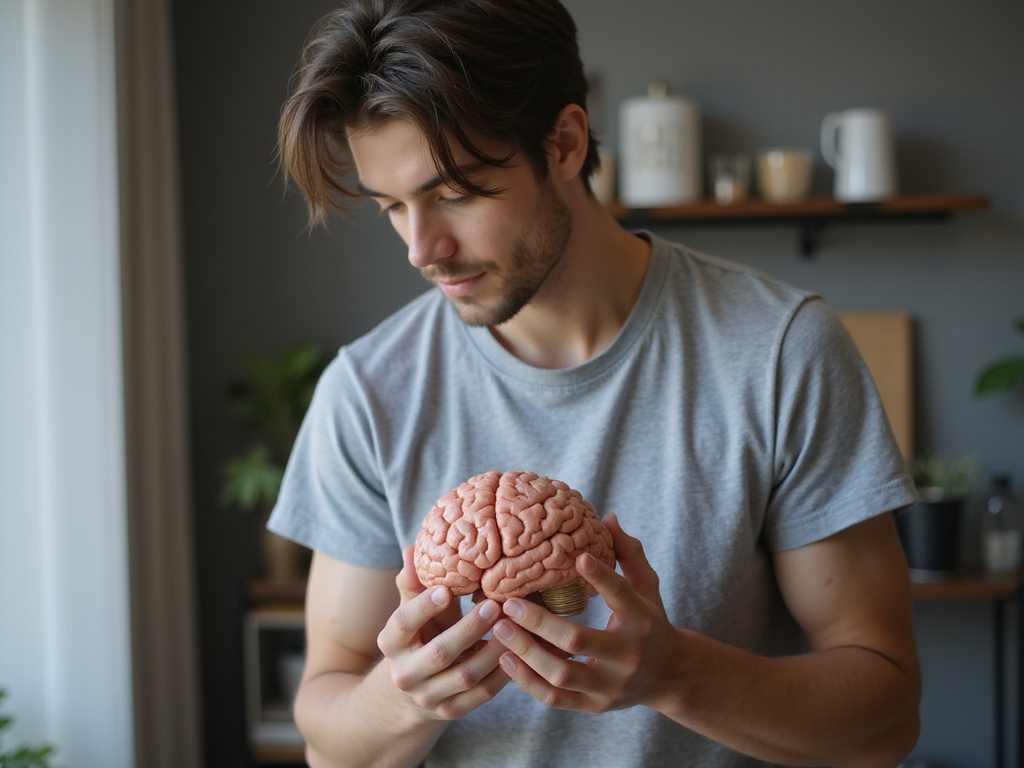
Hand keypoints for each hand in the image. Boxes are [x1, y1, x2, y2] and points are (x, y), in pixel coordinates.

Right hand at [376, 546, 510, 719]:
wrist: (412, 690)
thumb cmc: (420, 635)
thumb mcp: (413, 611)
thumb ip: (414, 584)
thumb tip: (413, 549)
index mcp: (391, 642)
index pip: (403, 622)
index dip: (423, 606)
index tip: (446, 589)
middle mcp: (405, 673)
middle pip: (439, 653)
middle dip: (468, 629)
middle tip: (495, 605)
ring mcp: (428, 697)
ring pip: (465, 676)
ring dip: (492, 651)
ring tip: (514, 627)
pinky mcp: (450, 712)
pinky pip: (481, 695)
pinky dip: (502, 675)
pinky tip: (518, 652)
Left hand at [492, 514, 678, 713]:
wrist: (668, 676)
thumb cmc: (650, 620)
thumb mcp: (647, 586)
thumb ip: (628, 553)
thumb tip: (607, 518)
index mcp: (643, 621)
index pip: (621, 596)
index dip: (601, 577)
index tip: (577, 557)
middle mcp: (628, 656)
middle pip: (579, 640)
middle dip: (539, 621)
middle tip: (509, 603)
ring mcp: (611, 686)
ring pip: (562, 674)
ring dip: (526, 652)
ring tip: (499, 628)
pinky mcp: (596, 706)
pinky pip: (555, 699)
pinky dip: (527, 681)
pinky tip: (505, 658)